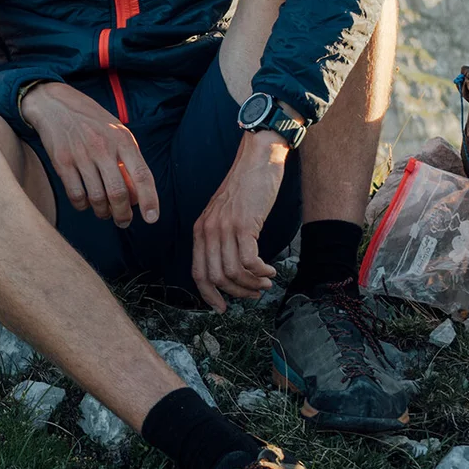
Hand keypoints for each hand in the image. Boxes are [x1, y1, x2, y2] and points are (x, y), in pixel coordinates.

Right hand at [21, 80, 159, 227]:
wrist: (55, 104)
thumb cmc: (91, 121)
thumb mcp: (116, 131)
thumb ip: (128, 159)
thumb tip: (136, 195)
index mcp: (123, 140)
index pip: (142, 174)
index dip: (149, 199)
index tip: (151, 218)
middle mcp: (103, 147)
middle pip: (118, 193)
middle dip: (123, 214)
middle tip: (123, 221)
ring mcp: (81, 155)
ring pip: (97, 198)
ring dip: (103, 212)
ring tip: (104, 213)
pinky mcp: (62, 162)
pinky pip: (76, 195)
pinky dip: (83, 206)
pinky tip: (85, 203)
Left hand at [190, 133, 289, 309]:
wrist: (257, 160)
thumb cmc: (245, 187)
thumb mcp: (224, 214)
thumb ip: (222, 237)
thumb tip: (232, 268)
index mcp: (200, 230)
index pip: (198, 273)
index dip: (209, 295)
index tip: (222, 308)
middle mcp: (208, 231)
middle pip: (216, 277)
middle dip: (236, 292)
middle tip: (254, 294)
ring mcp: (224, 228)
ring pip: (232, 272)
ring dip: (251, 284)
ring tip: (265, 282)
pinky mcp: (244, 224)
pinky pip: (249, 261)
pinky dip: (260, 271)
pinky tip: (269, 270)